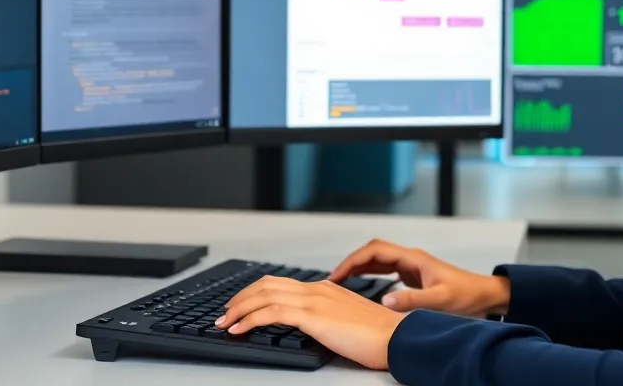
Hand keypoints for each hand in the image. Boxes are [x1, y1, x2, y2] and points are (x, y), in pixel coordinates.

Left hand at [216, 276, 403, 369]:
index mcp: (325, 289)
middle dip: (240, 298)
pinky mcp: (314, 317)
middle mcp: (317, 289)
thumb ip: (330, 317)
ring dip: (239, 309)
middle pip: (266, 284)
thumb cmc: (380, 335)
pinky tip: (239, 329)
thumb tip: (314, 326)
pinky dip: (249, 319)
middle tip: (225, 313)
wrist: (398, 337)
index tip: (241, 306)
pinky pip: (272, 313)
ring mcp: (315, 301)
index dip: (255, 293)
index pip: (280, 283)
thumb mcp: (349, 320)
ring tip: (224, 322)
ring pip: (264, 295)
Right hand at [329, 238, 509, 316]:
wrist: (484, 295)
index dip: (353, 260)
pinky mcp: (413, 274)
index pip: (375, 251)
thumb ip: (411, 300)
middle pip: (373, 251)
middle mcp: (410, 258)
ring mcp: (411, 265)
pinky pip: (385, 268)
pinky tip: (362, 283)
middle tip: (333, 278)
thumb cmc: (466, 295)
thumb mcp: (439, 300)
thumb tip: (383, 301)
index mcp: (413, 258)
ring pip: (378, 259)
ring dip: (359, 267)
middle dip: (351, 262)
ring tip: (341, 280)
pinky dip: (369, 273)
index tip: (337, 274)